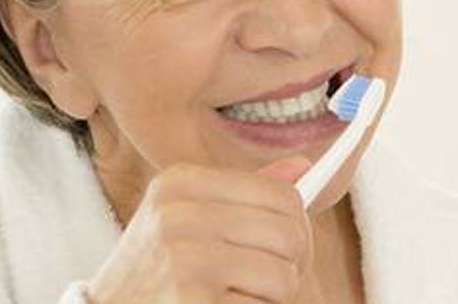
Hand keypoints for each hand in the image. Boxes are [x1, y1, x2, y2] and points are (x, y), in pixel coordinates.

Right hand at [86, 157, 313, 303]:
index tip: (284, 247)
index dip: (296, 225)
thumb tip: (302, 167)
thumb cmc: (154, 271)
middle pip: (290, 233)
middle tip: (268, 281)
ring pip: (284, 275)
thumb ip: (244, 193)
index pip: (282, 194)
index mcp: (180, 182)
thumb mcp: (187, 218)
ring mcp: (183, 259)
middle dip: (292, 264)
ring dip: (272, 295)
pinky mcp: (191, 300)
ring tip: (238, 295)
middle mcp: (178, 214)